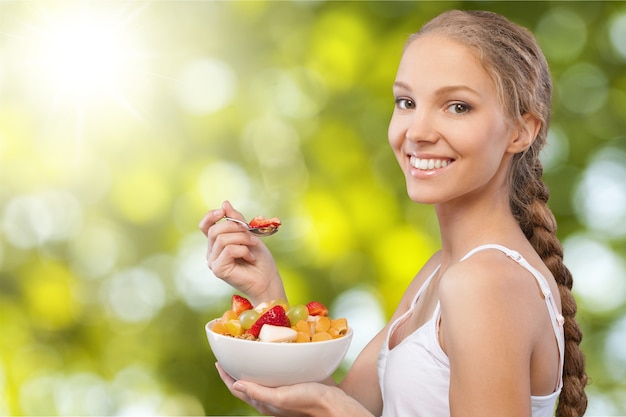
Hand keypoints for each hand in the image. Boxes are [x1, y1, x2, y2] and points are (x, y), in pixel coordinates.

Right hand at [199, 201, 285, 304]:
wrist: (268, 280)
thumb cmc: (260, 259)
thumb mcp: (249, 234)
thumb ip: (237, 221)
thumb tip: (225, 203)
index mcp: (216, 244)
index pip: (205, 226)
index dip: (211, 216)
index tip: (223, 211)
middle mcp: (211, 253)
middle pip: (215, 230)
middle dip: (235, 227)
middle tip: (251, 234)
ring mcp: (213, 262)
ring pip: (222, 239)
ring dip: (243, 238)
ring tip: (254, 245)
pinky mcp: (219, 270)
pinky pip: (228, 250)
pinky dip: (243, 250)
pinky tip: (251, 258)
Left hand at [216, 363, 358, 416]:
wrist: (334, 403)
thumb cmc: (308, 401)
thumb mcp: (281, 398)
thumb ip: (258, 392)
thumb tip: (235, 384)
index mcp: (264, 402)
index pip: (237, 388)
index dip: (226, 376)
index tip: (218, 361)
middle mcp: (270, 396)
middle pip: (247, 381)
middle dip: (237, 368)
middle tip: (230, 351)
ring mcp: (281, 389)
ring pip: (261, 376)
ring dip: (252, 363)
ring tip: (247, 349)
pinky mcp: (292, 381)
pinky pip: (275, 371)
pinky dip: (268, 362)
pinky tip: (272, 352)